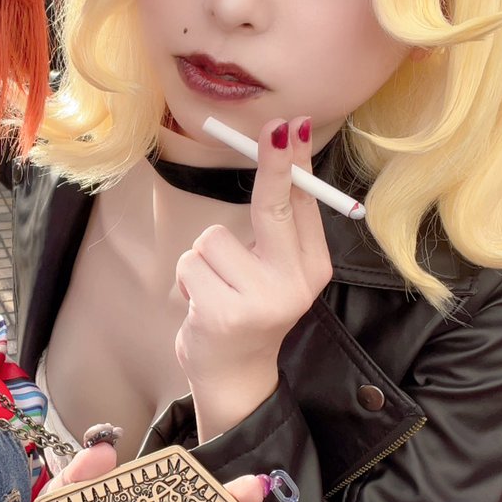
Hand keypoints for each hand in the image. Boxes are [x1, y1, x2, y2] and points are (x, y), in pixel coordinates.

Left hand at [175, 116, 331, 439]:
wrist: (234, 375)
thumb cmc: (248, 308)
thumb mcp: (275, 271)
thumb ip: (280, 225)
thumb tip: (281, 154)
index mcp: (311, 269)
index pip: (303, 205)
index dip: (294, 163)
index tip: (295, 125)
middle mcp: (293, 285)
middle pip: (276, 209)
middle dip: (275, 165)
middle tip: (277, 129)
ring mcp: (260, 301)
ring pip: (212, 238)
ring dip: (203, 258)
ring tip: (216, 285)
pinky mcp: (223, 313)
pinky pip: (191, 263)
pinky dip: (189, 277)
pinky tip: (203, 300)